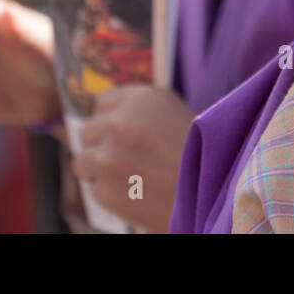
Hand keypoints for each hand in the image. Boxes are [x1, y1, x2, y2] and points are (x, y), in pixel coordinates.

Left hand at [71, 85, 194, 233]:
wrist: (211, 192)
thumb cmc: (198, 151)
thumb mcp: (172, 111)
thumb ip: (138, 107)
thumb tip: (106, 113)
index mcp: (138, 100)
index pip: (101, 103)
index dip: (110, 119)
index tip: (119, 132)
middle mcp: (118, 124)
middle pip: (86, 132)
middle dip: (99, 144)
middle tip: (120, 157)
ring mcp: (108, 158)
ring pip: (81, 162)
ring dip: (97, 170)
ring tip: (123, 177)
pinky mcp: (105, 190)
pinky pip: (93, 189)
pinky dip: (108, 193)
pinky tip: (131, 192)